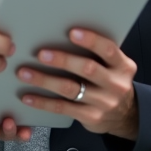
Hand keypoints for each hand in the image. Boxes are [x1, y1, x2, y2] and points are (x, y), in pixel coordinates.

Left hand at [15, 28, 139, 139]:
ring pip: (70, 89)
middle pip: (87, 69)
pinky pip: (63, 108)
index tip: (71, 32)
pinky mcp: (90, 117)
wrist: (124, 116)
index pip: (109, 50)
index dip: (91, 41)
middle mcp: (115, 84)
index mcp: (122, 66)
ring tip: (25, 73)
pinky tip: (28, 96)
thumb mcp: (114, 66)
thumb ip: (98, 53)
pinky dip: (43, 102)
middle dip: (62, 60)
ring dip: (45, 80)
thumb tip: (62, 32)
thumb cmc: (111, 82)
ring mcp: (103, 103)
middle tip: (41, 54)